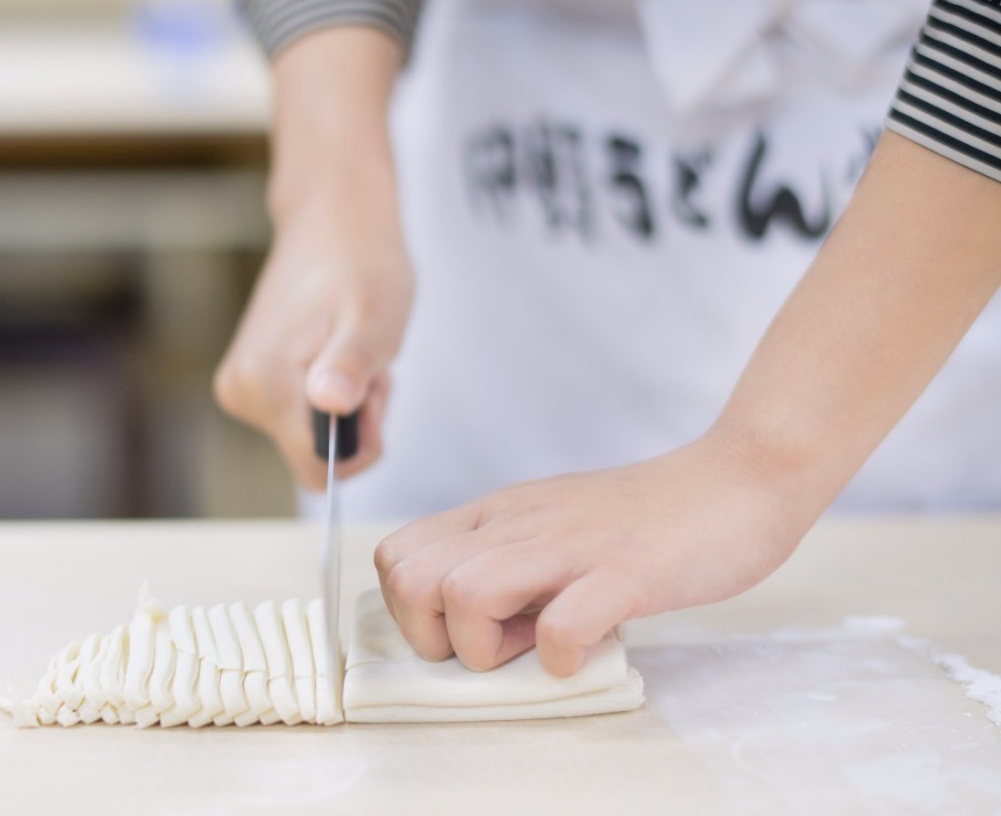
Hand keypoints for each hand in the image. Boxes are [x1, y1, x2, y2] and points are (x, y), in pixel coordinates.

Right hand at [214, 176, 412, 489]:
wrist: (332, 223)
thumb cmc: (360, 266)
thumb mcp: (372, 317)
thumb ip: (352, 364)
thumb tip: (330, 404)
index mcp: (267, 386)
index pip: (319, 470)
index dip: (360, 441)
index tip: (374, 390)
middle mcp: (242, 393)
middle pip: (314, 453)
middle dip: (354, 419)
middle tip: (368, 360)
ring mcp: (242, 387)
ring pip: (310, 435)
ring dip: (346, 403)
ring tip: (354, 347)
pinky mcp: (250, 380)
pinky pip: (302, 415)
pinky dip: (331, 391)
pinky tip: (336, 348)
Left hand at [374, 431, 829, 675]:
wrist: (738, 479)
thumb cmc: (647, 516)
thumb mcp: (554, 524)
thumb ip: (511, 559)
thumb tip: (474, 624)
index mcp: (499, 513)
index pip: (395, 555)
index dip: (410, 609)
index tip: (462, 629)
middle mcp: (521, 523)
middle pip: (411, 578)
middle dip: (435, 635)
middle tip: (493, 647)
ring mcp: (572, 545)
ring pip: (465, 593)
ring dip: (488, 645)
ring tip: (534, 648)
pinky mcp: (627, 571)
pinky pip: (562, 624)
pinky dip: (562, 655)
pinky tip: (585, 651)